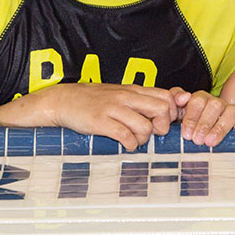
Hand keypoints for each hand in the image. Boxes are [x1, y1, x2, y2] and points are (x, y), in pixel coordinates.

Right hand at [26, 83, 178, 151]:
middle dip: (161, 127)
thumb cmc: (93, 101)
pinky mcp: (100, 121)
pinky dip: (129, 144)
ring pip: (145, 126)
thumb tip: (166, 108)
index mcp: (132, 90)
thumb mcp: (120, 95)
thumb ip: (141, 100)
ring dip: (143, 139)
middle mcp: (125, 96)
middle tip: (150, 133)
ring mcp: (113, 108)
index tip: (162, 123)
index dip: (171, 113)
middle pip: (162, 110)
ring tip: (134, 140)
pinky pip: (125, 136)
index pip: (166, 97)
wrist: (63, 100)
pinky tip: (124, 144)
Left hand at [171, 88, 234, 145]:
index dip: (191, 118)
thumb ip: (176, 100)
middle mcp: (216, 103)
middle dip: (204, 124)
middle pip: (214, 105)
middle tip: (197, 140)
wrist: (203, 132)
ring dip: (220, 127)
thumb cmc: (191, 125)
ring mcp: (231, 110)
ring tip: (210, 142)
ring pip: (231, 111)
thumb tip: (183, 97)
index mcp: (201, 99)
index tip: (186, 135)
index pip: (197, 101)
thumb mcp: (179, 114)